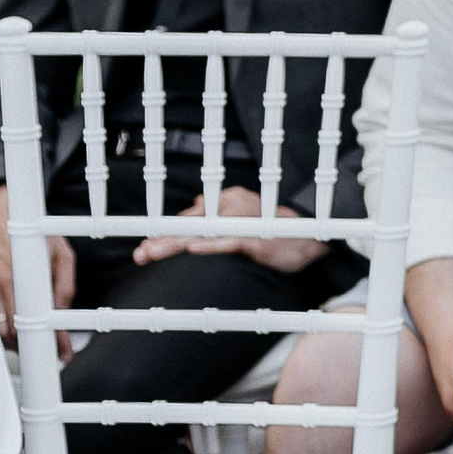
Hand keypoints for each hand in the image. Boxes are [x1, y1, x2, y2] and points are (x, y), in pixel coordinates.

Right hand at [0, 187, 75, 358]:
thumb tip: (65, 309)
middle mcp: (6, 286)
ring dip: (18, 344)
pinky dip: (4, 332)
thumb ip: (65, 283)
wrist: (1, 219)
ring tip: (36, 350)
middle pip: (18, 331)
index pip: (41, 318)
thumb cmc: (35, 236)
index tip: (63, 352)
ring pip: (2, 330)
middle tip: (51, 354)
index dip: (54, 339)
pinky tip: (17, 337)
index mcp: (27, 277)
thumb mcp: (61, 254)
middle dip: (34, 348)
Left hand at [130, 188, 327, 273]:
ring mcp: (245, 222)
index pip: (188, 216)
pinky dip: (211, 245)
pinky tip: (193, 250)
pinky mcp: (257, 239)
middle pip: (190, 223)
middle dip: (161, 239)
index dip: (163, 231)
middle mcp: (233, 205)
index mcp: (228, 199)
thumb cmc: (273, 231)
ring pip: (203, 231)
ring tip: (153, 253)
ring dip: (175, 243)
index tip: (144, 246)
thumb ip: (217, 218)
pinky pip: (230, 241)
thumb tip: (190, 218)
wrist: (311, 237)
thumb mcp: (242, 220)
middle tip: (141, 253)